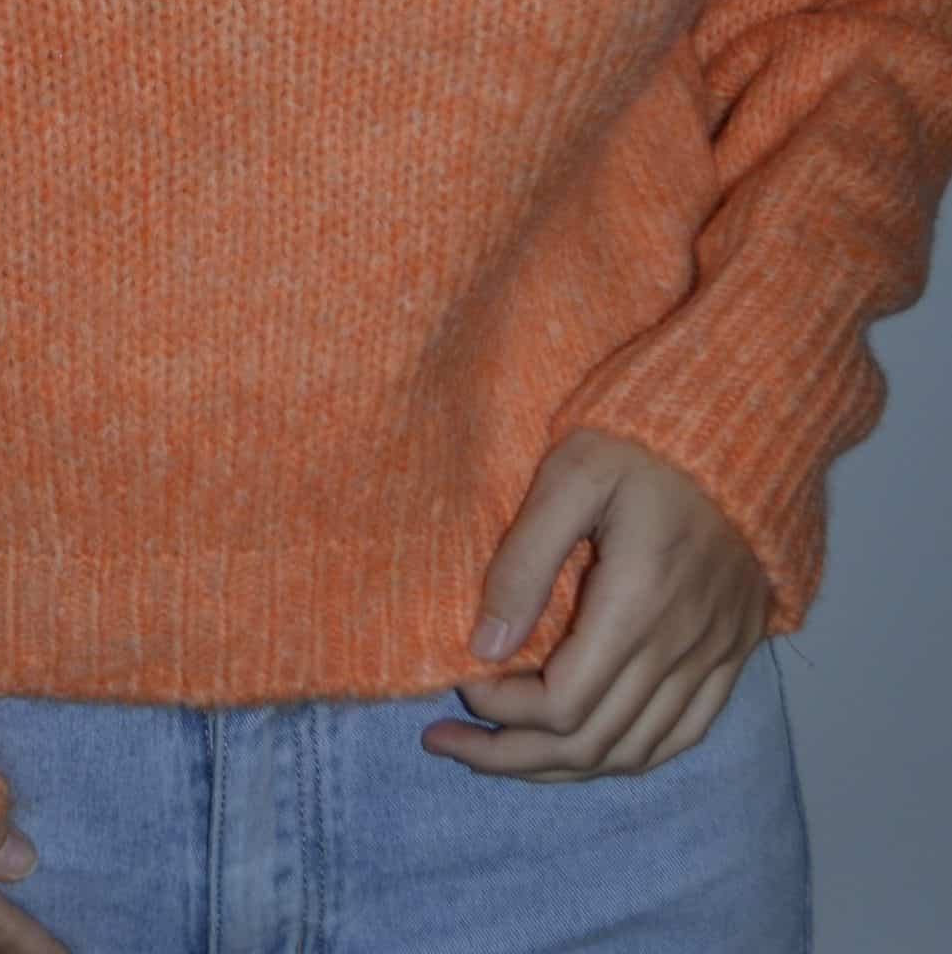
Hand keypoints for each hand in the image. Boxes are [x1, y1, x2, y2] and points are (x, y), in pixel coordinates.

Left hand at [420, 426, 771, 781]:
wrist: (742, 424)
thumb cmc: (642, 439)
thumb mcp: (570, 476)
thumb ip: (524, 562)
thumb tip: (481, 648)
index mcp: (639, 604)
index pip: (562, 705)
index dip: (501, 711)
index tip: (460, 683)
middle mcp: (682, 646)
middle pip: (591, 744)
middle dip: (510, 755)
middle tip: (449, 742)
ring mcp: (715, 656)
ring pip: (635, 752)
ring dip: (561, 766)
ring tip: (500, 753)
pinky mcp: (734, 653)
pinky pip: (682, 735)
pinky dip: (626, 755)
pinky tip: (584, 746)